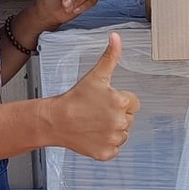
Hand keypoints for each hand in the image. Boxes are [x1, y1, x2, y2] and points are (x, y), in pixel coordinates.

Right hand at [54, 32, 139, 160]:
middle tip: (96, 112)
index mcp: (122, 102)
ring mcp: (113, 139)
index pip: (133, 103)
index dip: (119, 101)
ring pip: (122, 134)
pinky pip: (113, 148)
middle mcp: (121, 121)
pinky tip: (92, 135)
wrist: (55, 120)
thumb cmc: (75, 97)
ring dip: (111, 130)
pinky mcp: (106, 153)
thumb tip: (116, 37)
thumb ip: (110, 56)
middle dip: (115, 115)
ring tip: (93, 123)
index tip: (103, 101)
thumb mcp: (95, 75)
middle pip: (128, 119)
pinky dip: (105, 144)